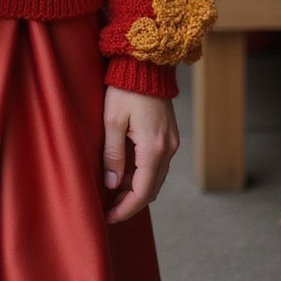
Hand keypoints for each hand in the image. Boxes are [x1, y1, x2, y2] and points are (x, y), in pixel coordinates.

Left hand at [102, 86, 178, 224]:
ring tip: (113, 192)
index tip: (109, 218)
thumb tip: (113, 184)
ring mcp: (171, 142)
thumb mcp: (112, 121)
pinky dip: (142, 174)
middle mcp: (168, 149)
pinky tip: (125, 172)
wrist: (145, 62)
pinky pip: (157, 163)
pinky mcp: (169, 134)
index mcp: (154, 148)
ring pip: (155, 177)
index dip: (126, 209)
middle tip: (109, 210)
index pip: (143, 192)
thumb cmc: (125, 88)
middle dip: (131, 203)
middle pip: (152, 189)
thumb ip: (113, 155)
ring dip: (136, 188)